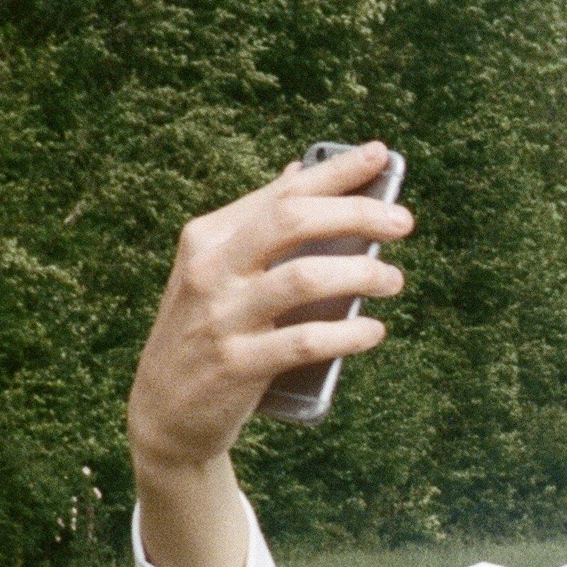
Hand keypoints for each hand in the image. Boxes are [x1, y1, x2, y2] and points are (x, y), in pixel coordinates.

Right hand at [127, 144, 412, 566]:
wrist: (163, 411)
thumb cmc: (205, 331)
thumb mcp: (216, 271)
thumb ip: (257, 224)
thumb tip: (301, 170)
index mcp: (209, 237)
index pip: (282, 193)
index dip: (336, 172)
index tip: (381, 155)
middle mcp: (211, 269)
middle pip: (294, 221)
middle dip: (357, 213)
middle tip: (403, 222)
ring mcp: (221, 317)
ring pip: (305, 278)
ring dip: (362, 275)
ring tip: (394, 281)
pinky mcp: (237, 364)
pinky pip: (305, 341)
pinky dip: (347, 334)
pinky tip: (373, 330)